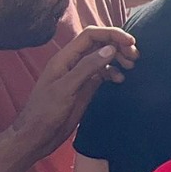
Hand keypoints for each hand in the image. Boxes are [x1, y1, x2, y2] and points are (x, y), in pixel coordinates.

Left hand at [9, 27, 138, 159]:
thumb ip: (87, 67)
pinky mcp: (85, 87)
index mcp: (65, 58)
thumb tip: (110, 49)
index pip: (90, 35)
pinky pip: (103, 73)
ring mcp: (80, 75)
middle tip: (134, 56)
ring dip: (118, 58)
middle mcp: (73, 63)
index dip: (111, 34)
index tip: (130, 42)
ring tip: (131, 66)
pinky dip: (114, 72)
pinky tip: (119, 80)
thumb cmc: (44, 113)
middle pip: (99, 44)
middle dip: (118, 45)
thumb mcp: (65, 89)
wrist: (36, 137)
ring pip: (103, 58)